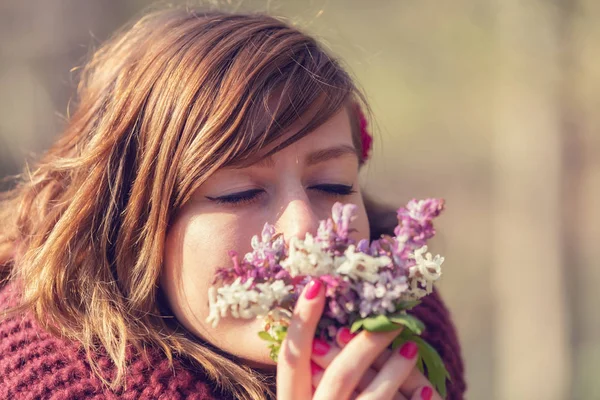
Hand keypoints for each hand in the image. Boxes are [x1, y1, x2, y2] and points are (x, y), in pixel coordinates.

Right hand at [276, 278, 442, 399]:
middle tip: (391, 320)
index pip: (289, 358)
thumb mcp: (308, 398)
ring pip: (368, 399)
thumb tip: (336, 328)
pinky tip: (427, 390)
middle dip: (366, 343)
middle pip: (338, 375)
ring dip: (394, 370)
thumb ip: (313, 375)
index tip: (318, 284)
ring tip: (411, 347)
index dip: (301, 320)